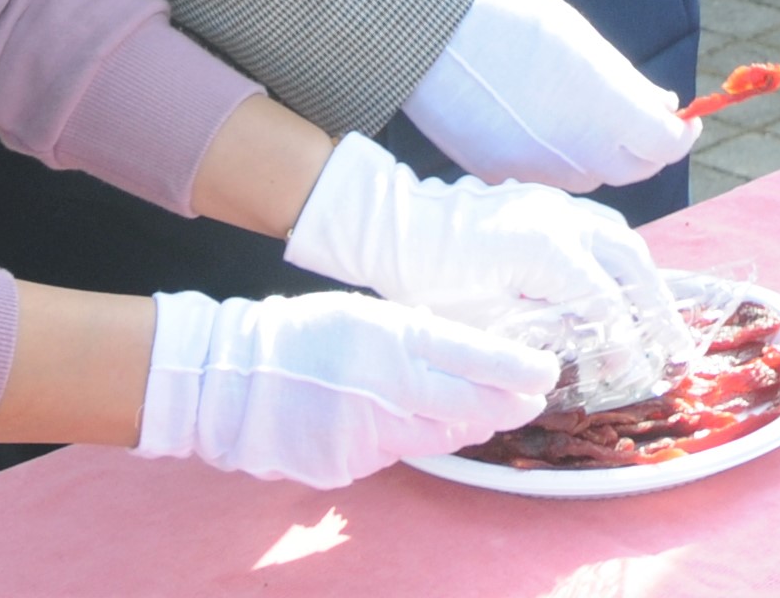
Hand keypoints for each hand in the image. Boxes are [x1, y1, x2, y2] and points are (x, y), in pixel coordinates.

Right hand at [136, 288, 554, 486]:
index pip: (478, 358)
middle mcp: (390, 388)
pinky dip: (410, 440)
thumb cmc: (305, 334)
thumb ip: (419, 337)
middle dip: (510, 406)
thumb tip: (472, 360)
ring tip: (480, 412)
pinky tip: (402, 423)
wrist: (232, 378)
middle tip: (530, 399)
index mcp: (396, 339)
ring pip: (442, 438)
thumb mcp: (369, 314)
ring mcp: (370, 433)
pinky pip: (398, 456)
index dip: (520, 370)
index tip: (547, 372)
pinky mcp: (350, 465)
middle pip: (473, 409)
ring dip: (466, 425)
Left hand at [282, 133, 684, 355]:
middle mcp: (562, 219)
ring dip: (643, 277)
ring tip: (657, 318)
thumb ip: (544, 334)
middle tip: (675, 345)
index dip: (623, 341)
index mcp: (548, 249)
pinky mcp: (544, 202)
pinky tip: (621, 283)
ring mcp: (555, 204)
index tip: (630, 374)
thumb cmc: (430, 279)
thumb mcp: (484, 322)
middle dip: (656, 305)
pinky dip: (619, 257)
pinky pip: (598, 226)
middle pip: (631, 259)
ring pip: (620, 237)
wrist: (394, 227)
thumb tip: (587, 349)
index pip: (606, 301)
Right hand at [401, 0, 698, 190]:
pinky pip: (546, 179)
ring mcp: (537, 170)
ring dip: (601, 154)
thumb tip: (663, 107)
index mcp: (607, 110)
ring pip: (590, 177)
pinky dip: (557, 158)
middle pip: (633, 169)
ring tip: (584, 112)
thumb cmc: (512, 20)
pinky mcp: (501, 177)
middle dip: (646, 147)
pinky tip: (541, 122)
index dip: (681, 133)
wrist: (432, 33)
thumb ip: (628, 83)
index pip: (666, 145)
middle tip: (643, 118)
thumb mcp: (584, 42)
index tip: (683, 119)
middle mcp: (577, 151)